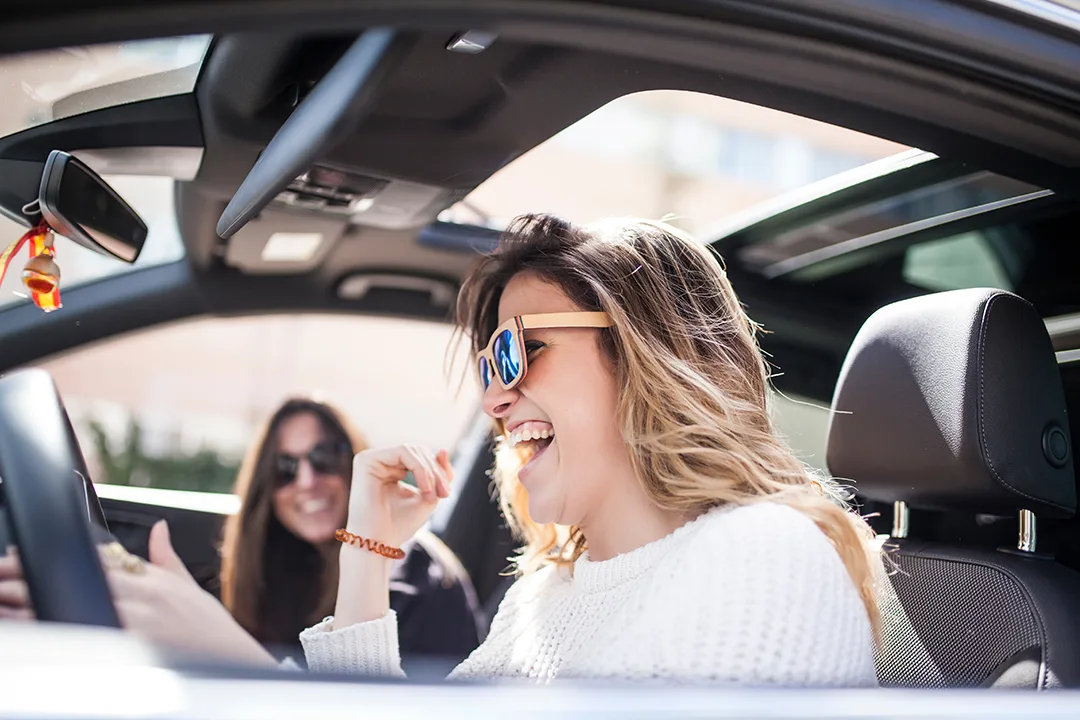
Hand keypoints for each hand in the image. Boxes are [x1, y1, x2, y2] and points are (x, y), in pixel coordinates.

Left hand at [1, 522, 275, 667]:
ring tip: (4, 601)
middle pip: (77, 578)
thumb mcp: (190, 586)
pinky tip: (34, 630)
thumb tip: (160, 527)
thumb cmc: (210, 629)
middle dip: (36, 576)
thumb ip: (166, 557)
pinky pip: (86, 633)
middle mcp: (140, 596)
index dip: (59, 556)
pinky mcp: (130, 646)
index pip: (96, 559)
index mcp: (151, 578)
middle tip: (2, 573)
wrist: (231, 660)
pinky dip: (58, 630)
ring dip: (35, 603)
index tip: (25, 555)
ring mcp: (134, 621)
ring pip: (75, 603)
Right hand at [348, 445, 453, 546]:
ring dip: (429, 471)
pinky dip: (419, 468)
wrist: (378, 544)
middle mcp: (379, 462)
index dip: (438, 470)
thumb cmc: (399, 524)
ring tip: (432, 494)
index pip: (421, 457)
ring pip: (411, 449)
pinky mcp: (366, 460)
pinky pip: (402, 451)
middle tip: (443, 494)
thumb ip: (439, 474)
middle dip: (435, 471)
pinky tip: (424, 488)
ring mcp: (370, 459)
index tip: (446, 493)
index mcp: (391, 469)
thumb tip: (443, 449)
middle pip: (417, 450)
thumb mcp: (428, 496)